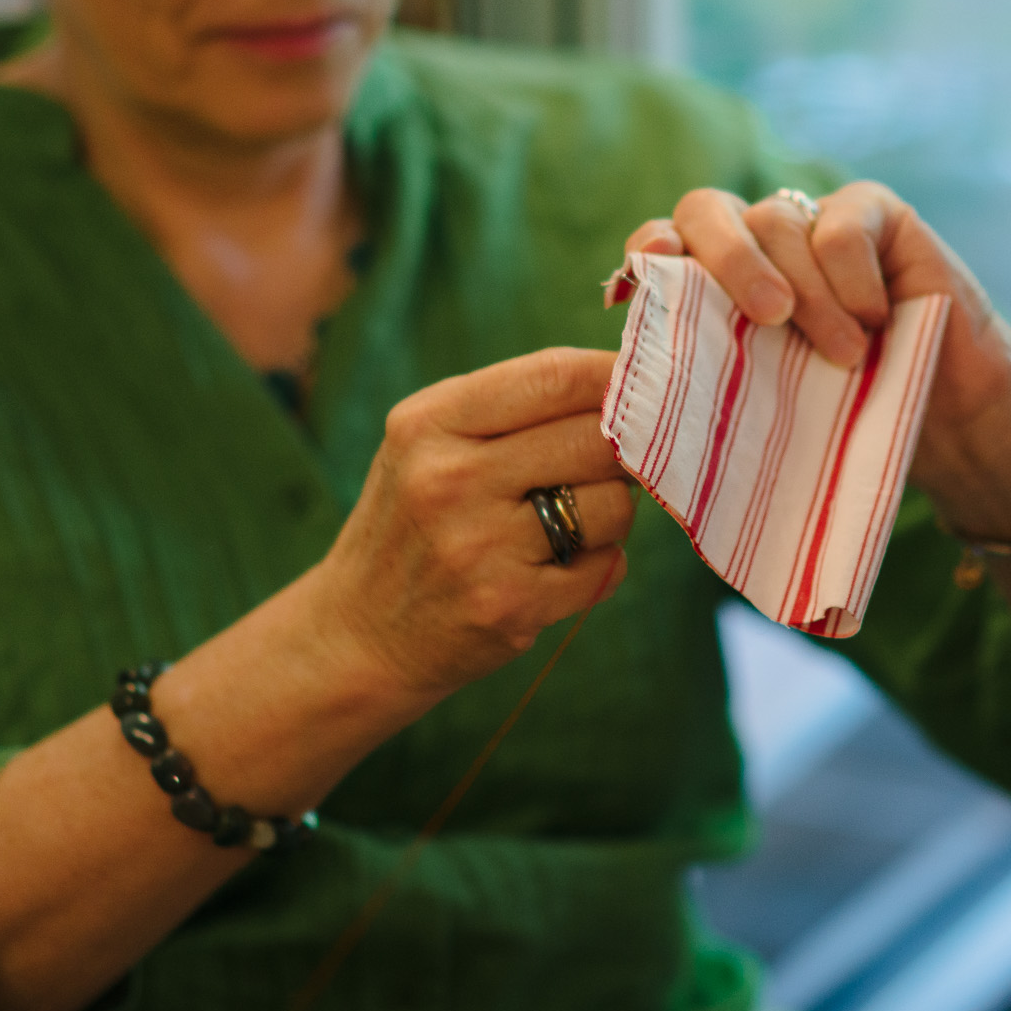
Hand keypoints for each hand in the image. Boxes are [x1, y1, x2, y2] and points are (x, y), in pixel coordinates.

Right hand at [312, 347, 636, 697]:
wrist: (361, 634)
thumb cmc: (415, 521)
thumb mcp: (430, 445)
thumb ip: (514, 409)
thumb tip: (628, 385)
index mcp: (430, 422)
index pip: (554, 376)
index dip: (618, 376)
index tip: (649, 383)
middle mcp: (450, 479)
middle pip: (596, 439)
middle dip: (623, 450)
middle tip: (610, 465)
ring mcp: (479, 546)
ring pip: (613, 506)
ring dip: (610, 514)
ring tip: (567, 525)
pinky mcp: (510, 606)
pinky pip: (608, 568)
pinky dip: (599, 567)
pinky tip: (555, 571)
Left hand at [622, 184, 1010, 535]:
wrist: (944, 418)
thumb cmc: (842, 421)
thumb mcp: (762, 412)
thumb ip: (701, 393)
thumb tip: (624, 422)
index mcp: (710, 284)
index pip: (659, 243)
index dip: (650, 252)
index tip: (655, 278)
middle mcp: (753, 243)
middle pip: (705, 209)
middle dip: (728, 260)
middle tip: (767, 318)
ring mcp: (810, 220)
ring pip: (777, 220)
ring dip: (809, 293)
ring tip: (845, 357)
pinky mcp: (872, 211)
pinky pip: (841, 222)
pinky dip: (851, 274)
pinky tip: (875, 319)